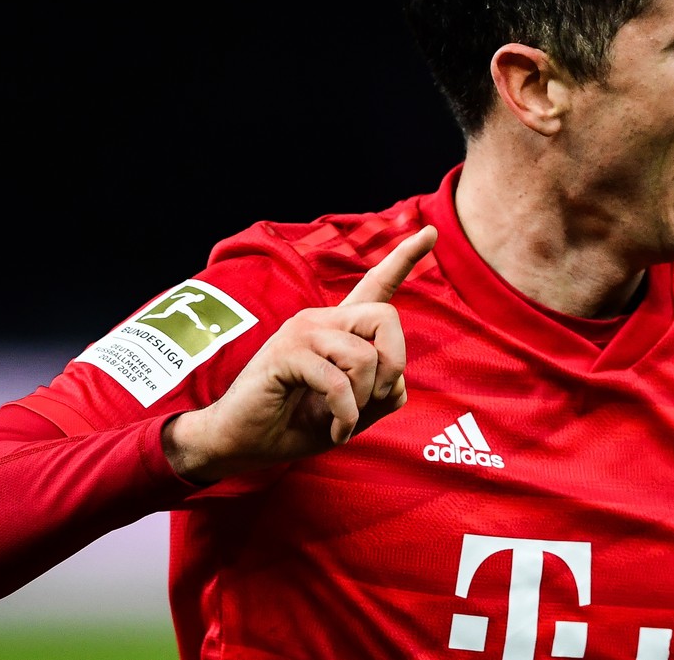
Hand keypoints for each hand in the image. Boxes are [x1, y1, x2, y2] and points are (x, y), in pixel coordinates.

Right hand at [162, 225, 436, 482]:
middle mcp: (321, 320)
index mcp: (339, 329)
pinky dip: (345, 415)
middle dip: (393, 363)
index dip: (404, 258)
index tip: (430, 231)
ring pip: (365, 355)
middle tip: (373, 398)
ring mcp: (302, 332)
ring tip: (345, 419)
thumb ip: (381, 394)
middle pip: (386, 315)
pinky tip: (336, 430)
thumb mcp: (353, 412)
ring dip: (363, 400)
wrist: (243, 442)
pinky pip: (338, 382)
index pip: (376, 283)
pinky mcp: (285, 353)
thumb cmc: (295, 423)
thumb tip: (397, 381)